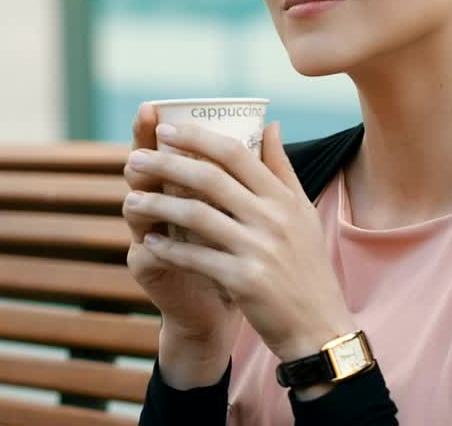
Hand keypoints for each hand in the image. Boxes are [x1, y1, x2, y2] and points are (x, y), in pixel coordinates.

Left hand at [123, 120, 357, 365]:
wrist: (319, 327)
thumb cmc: (307, 267)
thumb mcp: (303, 213)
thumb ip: (282, 168)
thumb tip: (269, 124)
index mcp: (283, 198)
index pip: (236, 153)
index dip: (197, 138)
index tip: (165, 129)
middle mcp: (273, 218)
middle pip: (210, 179)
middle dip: (166, 165)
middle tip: (134, 160)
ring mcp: (259, 249)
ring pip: (197, 216)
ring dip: (158, 206)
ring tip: (132, 201)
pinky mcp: (245, 281)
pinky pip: (197, 257)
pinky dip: (169, 249)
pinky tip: (150, 242)